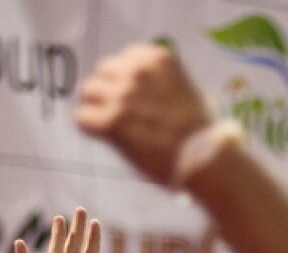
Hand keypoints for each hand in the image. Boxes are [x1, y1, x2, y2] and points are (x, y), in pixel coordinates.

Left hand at [76, 44, 214, 185]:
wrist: (206, 159)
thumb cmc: (201, 131)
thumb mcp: (187, 89)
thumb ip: (161, 81)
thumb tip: (145, 89)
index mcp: (156, 58)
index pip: (125, 57)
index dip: (127, 77)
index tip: (135, 95)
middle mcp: (135, 71)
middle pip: (103, 71)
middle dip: (110, 90)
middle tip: (123, 112)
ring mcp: (121, 96)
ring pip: (88, 92)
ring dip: (97, 107)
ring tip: (114, 126)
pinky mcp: (110, 122)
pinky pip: (82, 118)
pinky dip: (91, 129)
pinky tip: (108, 138)